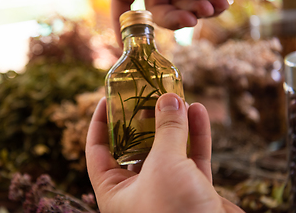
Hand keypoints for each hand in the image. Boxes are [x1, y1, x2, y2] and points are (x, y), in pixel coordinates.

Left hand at [86, 93, 243, 212]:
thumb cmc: (175, 212)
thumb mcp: (165, 166)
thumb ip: (167, 131)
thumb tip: (168, 99)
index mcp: (115, 191)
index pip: (97, 150)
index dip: (99, 123)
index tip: (107, 99)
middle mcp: (138, 190)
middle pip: (135, 146)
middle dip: (143, 118)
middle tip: (148, 94)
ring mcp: (167, 190)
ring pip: (167, 149)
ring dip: (174, 123)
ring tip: (177, 97)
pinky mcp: (193, 191)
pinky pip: (192, 158)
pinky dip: (196, 136)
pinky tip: (198, 112)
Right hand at [102, 0, 237, 44]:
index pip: (125, 3)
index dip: (122, 24)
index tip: (124, 47)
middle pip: (158, 14)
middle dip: (176, 19)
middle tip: (190, 20)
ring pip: (181, 13)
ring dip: (196, 12)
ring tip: (209, 6)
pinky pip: (202, 8)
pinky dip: (214, 8)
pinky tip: (222, 2)